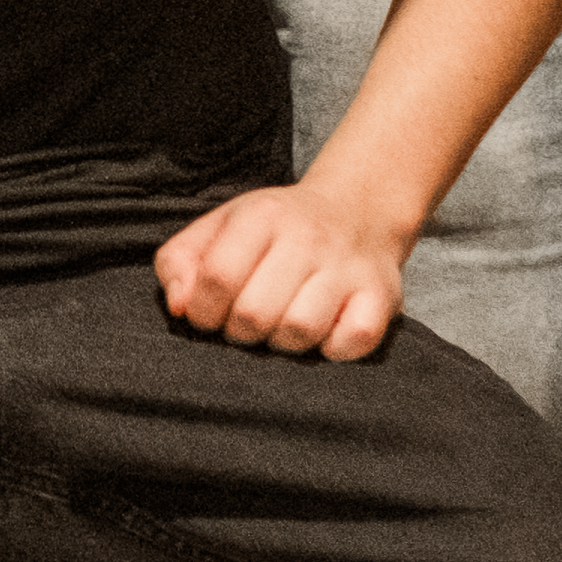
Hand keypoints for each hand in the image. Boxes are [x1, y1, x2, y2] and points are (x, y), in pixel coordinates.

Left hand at [153, 180, 408, 360]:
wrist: (357, 212)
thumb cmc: (274, 232)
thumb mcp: (219, 227)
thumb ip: (180, 262)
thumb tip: (180, 307)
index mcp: (262, 215)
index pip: (216, 277)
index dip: (204, 311)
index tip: (211, 314)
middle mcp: (308, 237)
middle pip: (255, 313)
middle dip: (240, 332)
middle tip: (248, 323)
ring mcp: (348, 267)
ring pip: (300, 331)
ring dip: (282, 342)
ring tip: (282, 325)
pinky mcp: (381, 296)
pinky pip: (351, 342)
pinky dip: (331, 349)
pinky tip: (322, 331)